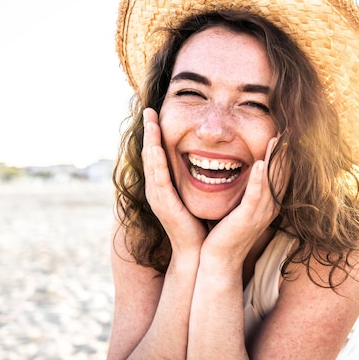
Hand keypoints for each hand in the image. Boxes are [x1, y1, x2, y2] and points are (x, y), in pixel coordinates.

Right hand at [142, 108, 206, 253]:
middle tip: (148, 109)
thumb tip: (210, 158)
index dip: (156, 133)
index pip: (158, 153)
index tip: (157, 113)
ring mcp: (157, 196)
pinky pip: (157, 177)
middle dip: (149, 131)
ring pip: (150, 162)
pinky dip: (156, 160)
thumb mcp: (198, 193)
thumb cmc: (201, 221)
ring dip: (150, 140)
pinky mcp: (163, 204)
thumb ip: (198, 176)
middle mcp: (156, 188)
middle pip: (150, 153)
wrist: (198, 250)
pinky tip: (155, 147)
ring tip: (150, 120)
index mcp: (164, 184)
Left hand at [202, 137, 286, 263]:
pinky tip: (262, 163)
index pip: (281, 174)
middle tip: (288, 130)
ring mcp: (260, 213)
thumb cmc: (227, 232)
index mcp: (268, 204)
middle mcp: (269, 207)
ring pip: (271, 181)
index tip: (285, 134)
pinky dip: (260, 179)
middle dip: (284, 152)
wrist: (219, 259)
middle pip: (281, 174)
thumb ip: (248, 191)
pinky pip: (256, 195)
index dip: (284, 155)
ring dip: (275, 159)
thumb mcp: (242, 208)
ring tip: (277, 139)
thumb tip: (248, 171)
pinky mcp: (247, 218)